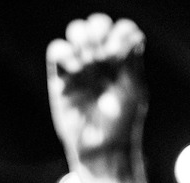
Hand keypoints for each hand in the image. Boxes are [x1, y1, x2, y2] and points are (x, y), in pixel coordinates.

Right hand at [46, 14, 146, 171]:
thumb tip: (133, 35)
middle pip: (96, 26)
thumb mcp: (133, 91)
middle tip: (102, 53)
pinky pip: (56, 50)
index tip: (120, 51)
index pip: (121, 30)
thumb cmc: (123, 124)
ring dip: (82, 38)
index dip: (120, 32)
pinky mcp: (60, 78)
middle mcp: (101, 61)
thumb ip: (131, 61)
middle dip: (99, 30)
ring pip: (75, 32)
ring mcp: (81, 68)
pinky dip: (65, 51)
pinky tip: (75, 67)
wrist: (102, 150)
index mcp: (123, 62)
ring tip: (88, 60)